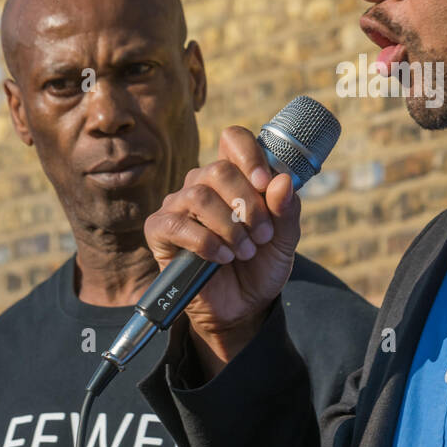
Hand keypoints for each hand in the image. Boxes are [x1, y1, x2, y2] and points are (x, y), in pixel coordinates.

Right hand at [143, 126, 301, 375]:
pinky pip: (176, 224)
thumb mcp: (284, 238)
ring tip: (245, 251)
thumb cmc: (261, 265)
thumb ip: (287, 210)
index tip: (265, 184)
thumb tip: (282, 181)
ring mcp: (178, 206)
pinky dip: (206, 242)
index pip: (234, 140)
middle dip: (247, 204)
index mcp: (235, 176)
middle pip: (219, 169)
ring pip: (199, 196)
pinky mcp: (160, 231)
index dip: (250, 155)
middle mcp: (202, 184)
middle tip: (262, 235)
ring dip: (229, 227)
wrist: (243, 307)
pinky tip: (222, 258)